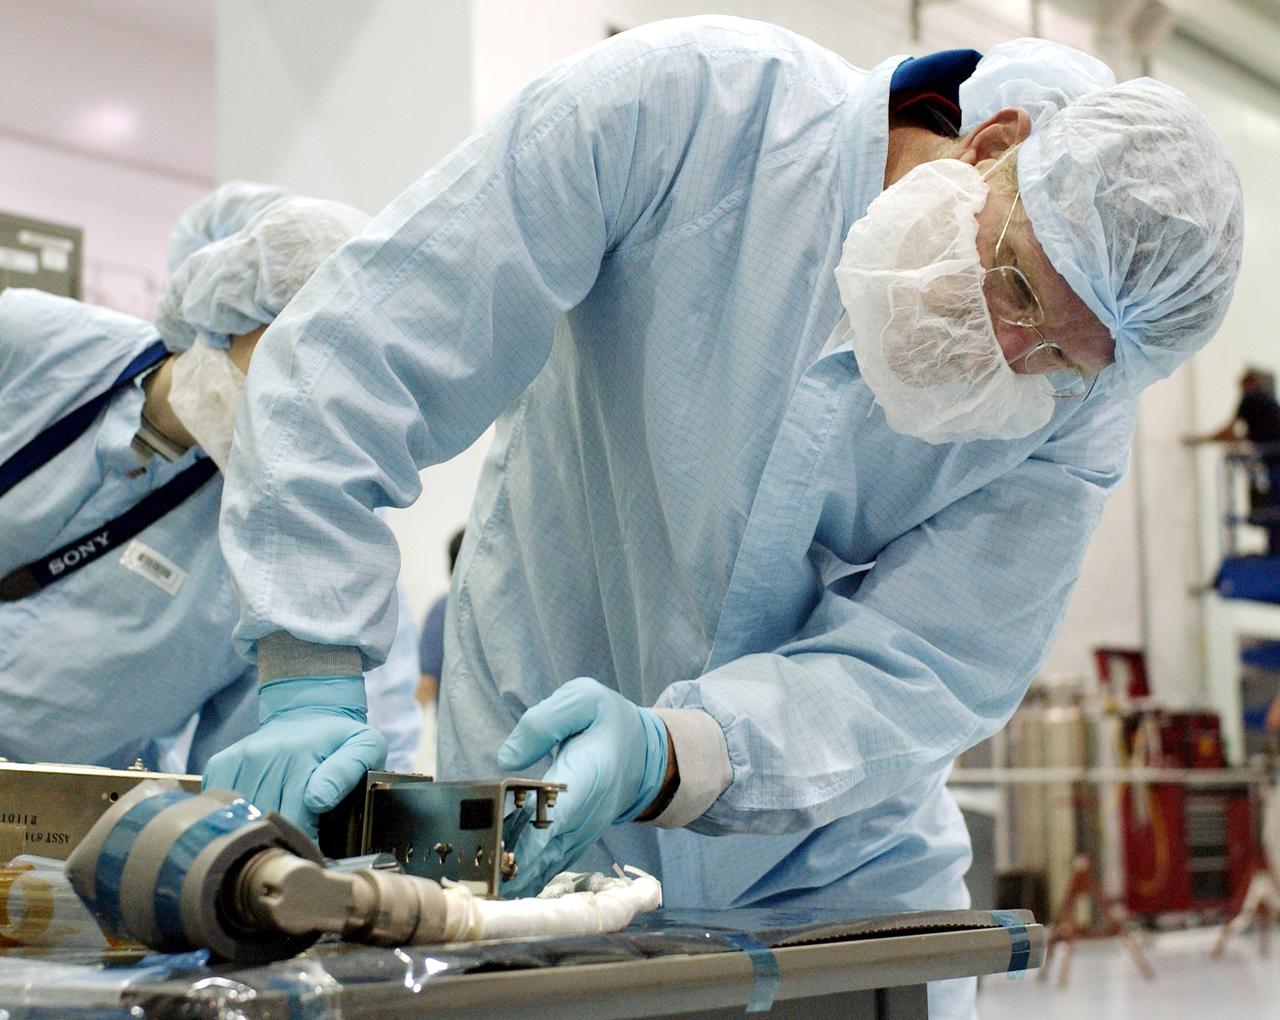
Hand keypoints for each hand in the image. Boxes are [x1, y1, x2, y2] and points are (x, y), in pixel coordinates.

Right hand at [203, 675, 386, 835]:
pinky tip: (250, 820)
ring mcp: (241, 758)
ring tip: (274, 837)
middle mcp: (266, 756)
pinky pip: (218, 804)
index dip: (304, 844)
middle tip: (293, 850)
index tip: (312, 855)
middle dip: (281, 841)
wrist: (305, 708)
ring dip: (255, 832)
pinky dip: (230, 819)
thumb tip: (317, 801)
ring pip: (239, 817)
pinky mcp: (223, 761)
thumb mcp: (364, 746)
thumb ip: (347, 772)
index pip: (295, 820)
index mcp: (300, 757)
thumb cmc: (339, 738)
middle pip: (266, 822)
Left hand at [496, 677, 667, 897]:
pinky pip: (547, 867)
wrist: (643, 754)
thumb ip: (542, 723)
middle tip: (472, 883)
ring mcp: (580, 833)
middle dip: (507, 868)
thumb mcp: (583, 699)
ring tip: (476, 895)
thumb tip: (506, 758)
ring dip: (511, 882)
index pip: (553, 815)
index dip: (524, 840)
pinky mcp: (573, 841)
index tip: (496, 856)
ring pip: (543, 866)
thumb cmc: (607, 722)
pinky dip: (522, 881)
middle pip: (542, 851)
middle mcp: (584, 814)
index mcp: (586, 775)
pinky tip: (495, 892)